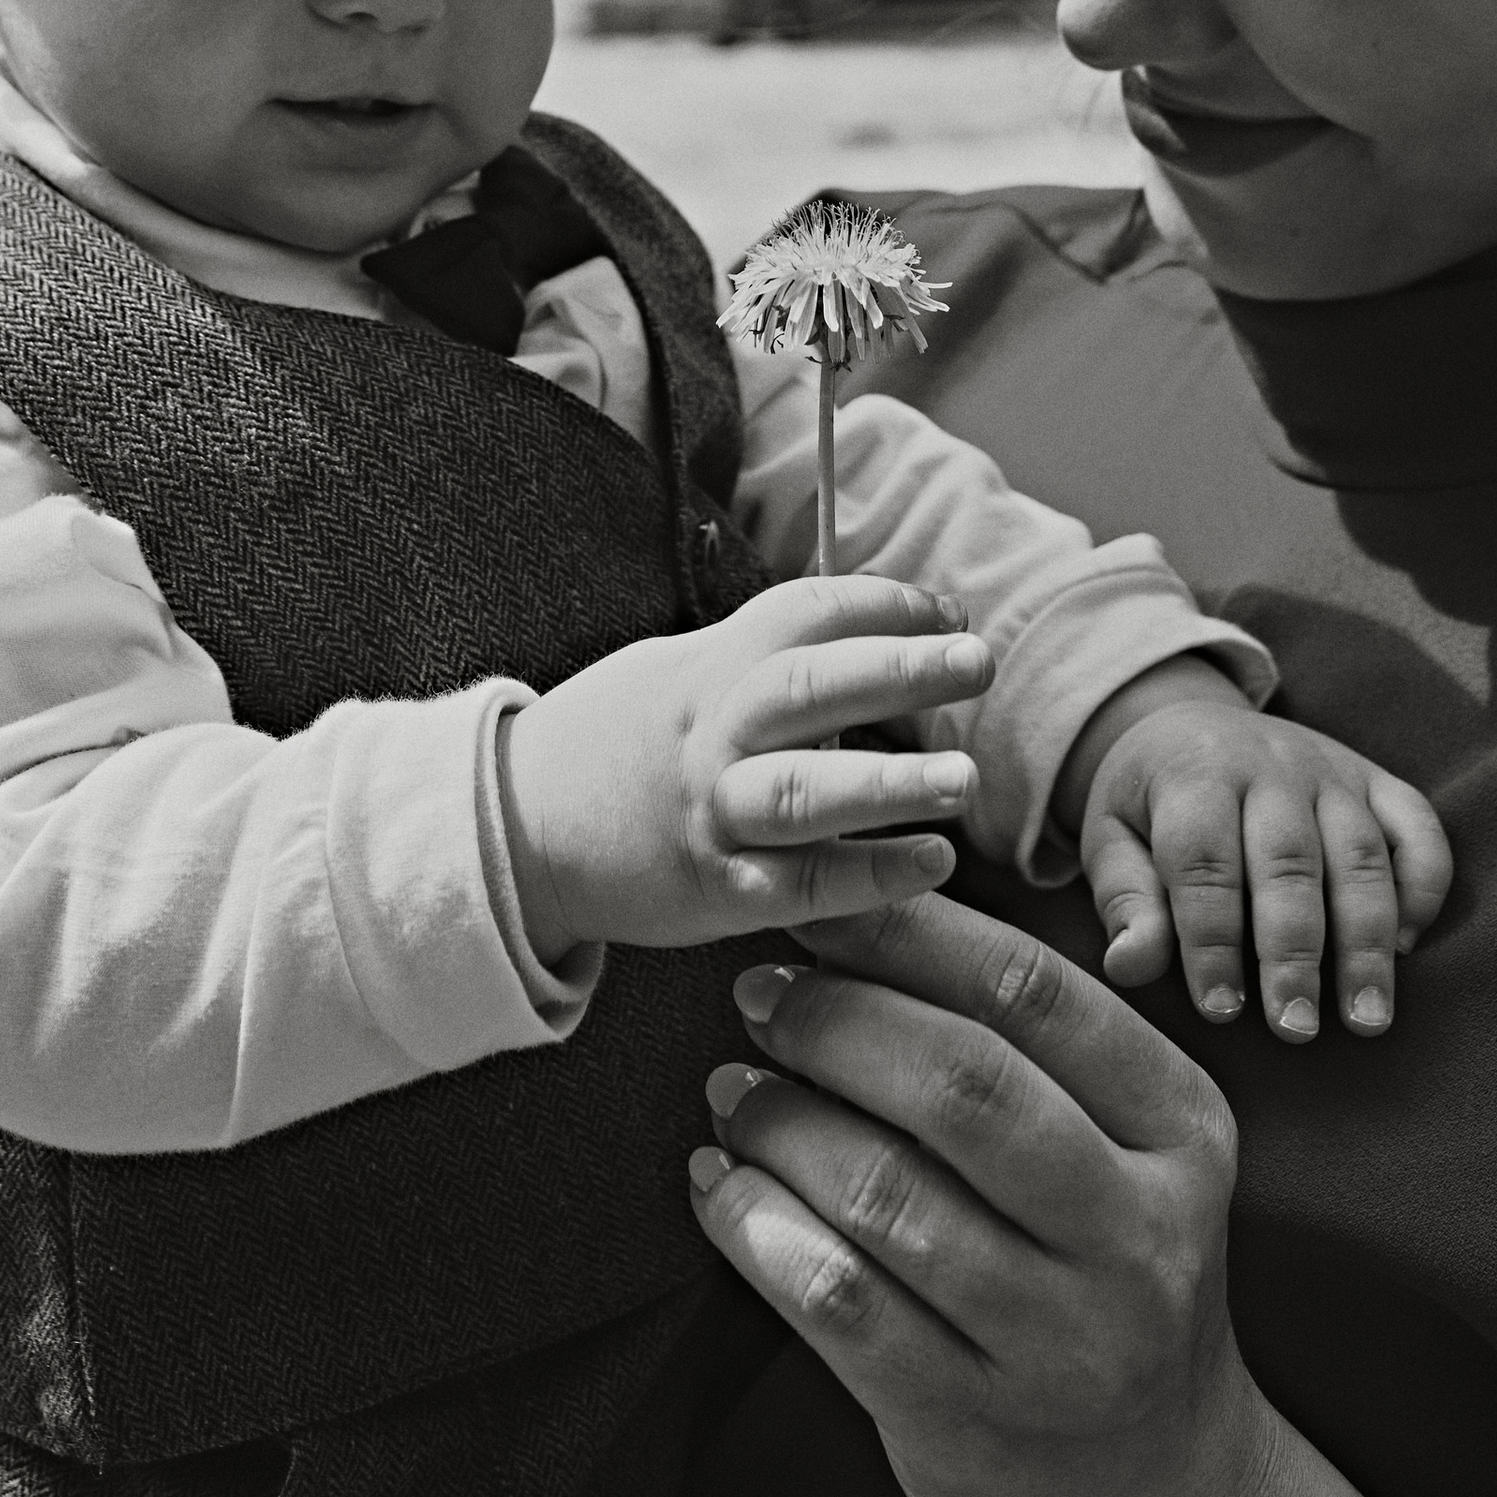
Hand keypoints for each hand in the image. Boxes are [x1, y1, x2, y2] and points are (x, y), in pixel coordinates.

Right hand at [495, 576, 991, 964]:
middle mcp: (713, 732)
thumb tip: (885, 629)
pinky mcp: (711, 892)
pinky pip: (796, 886)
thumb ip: (771, 658)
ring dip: (887, 781)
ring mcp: (711, 813)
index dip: (881, 605)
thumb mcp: (684, 672)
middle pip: (810, 688)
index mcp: (711, 666)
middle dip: (898, 670)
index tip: (951, 610)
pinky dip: (866, 877)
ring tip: (964, 777)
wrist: (517, 828)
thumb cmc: (623, 742)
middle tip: (979, 661)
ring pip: (802, 791)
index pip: (802, 614)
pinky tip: (930, 864)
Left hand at [688, 897, 1416, 1496]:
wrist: (1152, 1480)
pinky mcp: (972, 1419)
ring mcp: (1061, 1339)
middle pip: (961, 1085)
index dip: (905, 932)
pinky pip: (839, 1303)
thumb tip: (852, 910)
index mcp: (1180, 1129)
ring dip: (782, 1124)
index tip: (814, 907)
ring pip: (888, 1196)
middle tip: (758, 993)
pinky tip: (719, 1185)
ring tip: (733, 1088)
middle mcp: (1137, 1234)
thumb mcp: (1119, 1141)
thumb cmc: (1101, 1257)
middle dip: (834, 1022)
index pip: (1031, 992)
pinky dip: (756, 1229)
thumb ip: (1022, 1037)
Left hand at [1056, 661, 1452, 1040]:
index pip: (1205, 861)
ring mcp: (1332, 769)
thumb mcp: (1113, 840)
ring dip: (1366, 939)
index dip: (1212, 940)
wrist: (1194, 721)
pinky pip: (1417, 825)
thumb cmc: (1152, 805)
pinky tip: (1408, 946)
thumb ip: (1126, 901)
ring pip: (1359, 852)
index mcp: (1194, 773)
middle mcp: (1269, 764)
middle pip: (1288, 860)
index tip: (1222, 1011)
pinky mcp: (1378, 779)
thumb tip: (1128, 966)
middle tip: (1297, 1029)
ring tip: (1366, 1019)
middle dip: (1294, 951)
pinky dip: (1424, 884)